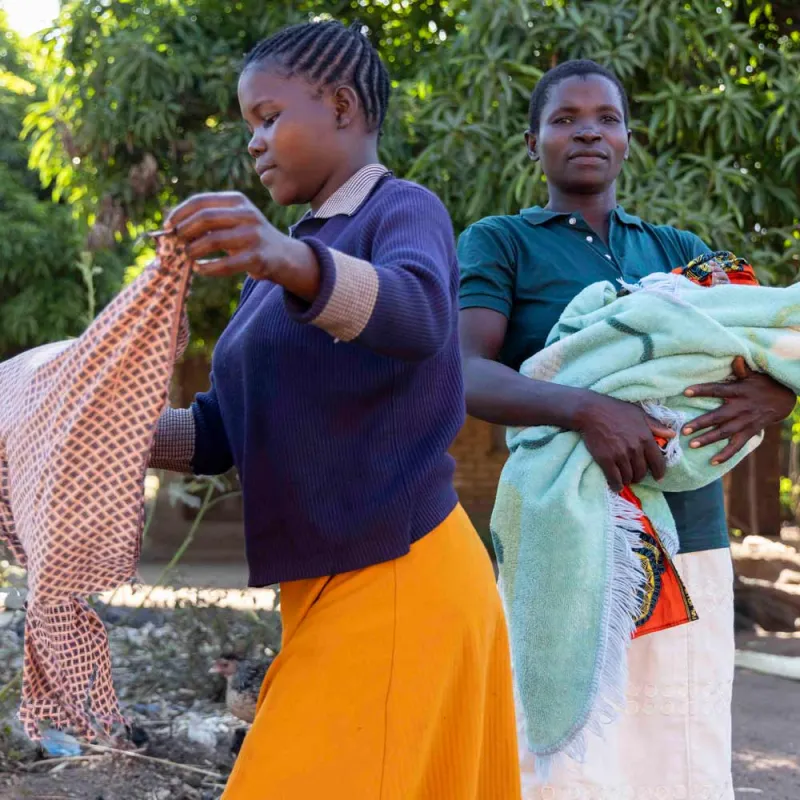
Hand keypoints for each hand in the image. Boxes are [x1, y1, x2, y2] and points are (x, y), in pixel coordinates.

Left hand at [167, 192, 319, 299]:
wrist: (283, 255)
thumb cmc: (249, 238)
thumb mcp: (234, 220)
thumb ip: (209, 219)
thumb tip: (171, 226)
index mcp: (237, 201)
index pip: (200, 201)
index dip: (179, 213)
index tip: (167, 226)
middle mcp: (247, 214)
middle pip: (205, 218)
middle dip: (184, 231)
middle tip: (176, 243)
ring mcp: (254, 236)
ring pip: (213, 240)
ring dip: (193, 250)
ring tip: (188, 256)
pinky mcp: (257, 258)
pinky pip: (225, 264)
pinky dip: (207, 268)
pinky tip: (200, 269)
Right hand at [573, 393, 675, 491]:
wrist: (591, 412)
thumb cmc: (615, 410)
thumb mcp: (639, 414)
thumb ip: (656, 425)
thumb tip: (672, 434)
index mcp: (645, 438)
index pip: (658, 462)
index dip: (659, 472)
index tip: (658, 477)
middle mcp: (635, 449)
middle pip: (642, 472)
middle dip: (639, 476)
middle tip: (635, 476)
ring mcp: (620, 455)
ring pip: (628, 477)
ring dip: (627, 480)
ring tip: (624, 479)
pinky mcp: (606, 460)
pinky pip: (614, 479)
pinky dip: (616, 485)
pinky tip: (616, 486)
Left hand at [683, 356, 796, 465]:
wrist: (784, 400)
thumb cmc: (763, 384)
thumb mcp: (754, 374)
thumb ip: (742, 369)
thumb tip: (735, 357)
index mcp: (738, 391)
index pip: (717, 390)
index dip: (702, 391)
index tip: (685, 392)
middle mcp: (741, 408)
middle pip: (718, 417)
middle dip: (701, 423)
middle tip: (684, 430)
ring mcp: (745, 422)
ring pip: (725, 433)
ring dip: (708, 439)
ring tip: (692, 445)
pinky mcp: (750, 432)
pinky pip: (737, 445)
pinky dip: (726, 454)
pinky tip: (713, 461)